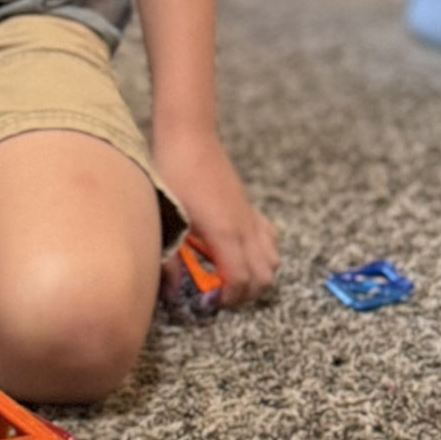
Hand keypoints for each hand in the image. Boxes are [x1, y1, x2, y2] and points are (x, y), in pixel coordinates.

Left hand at [155, 127, 278, 308]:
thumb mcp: (168, 216)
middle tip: (220, 294)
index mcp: (225, 233)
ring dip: (257, 276)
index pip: (242, 281)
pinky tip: (237, 251)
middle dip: (246, 294)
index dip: (229, 300)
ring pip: (272, 260)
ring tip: (230, 276)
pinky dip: (262, 254)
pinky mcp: (248, 206)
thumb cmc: (173, 172)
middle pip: (264, 277)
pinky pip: (269, 238)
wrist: (188, 136)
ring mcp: (249, 216)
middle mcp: (244, 227)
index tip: (210, 303)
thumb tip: (170, 290)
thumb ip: (170, 258)